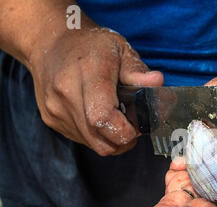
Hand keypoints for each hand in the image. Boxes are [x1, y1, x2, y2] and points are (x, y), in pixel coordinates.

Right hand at [28, 23, 162, 155]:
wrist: (49, 42)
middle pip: (101, 140)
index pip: (103, 118)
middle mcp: (66, 94)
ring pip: (93, 145)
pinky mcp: (51, 120)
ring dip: (111, 139)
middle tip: (132, 124)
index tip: (137, 125)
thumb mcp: (120, 48)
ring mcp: (56, 109)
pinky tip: (100, 116)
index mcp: (87, 73)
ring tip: (117, 118)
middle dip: (124, 139)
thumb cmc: (90, 45)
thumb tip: (157, 82)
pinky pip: (83, 140)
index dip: (126, 131)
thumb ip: (137, 70)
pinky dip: (97, 135)